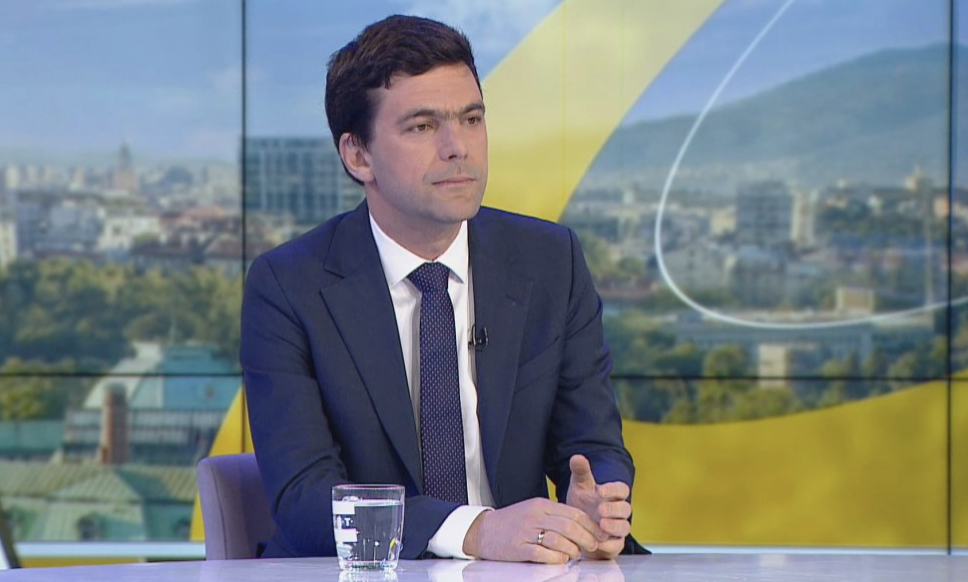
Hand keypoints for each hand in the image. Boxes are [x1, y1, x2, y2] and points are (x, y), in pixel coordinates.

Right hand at [462, 497, 603, 563]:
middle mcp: (535, 516)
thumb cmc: (511, 522)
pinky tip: (561, 560)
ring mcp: (526, 532)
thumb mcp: (533, 510)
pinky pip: (543, 554)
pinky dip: (556, 558)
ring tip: (576, 554)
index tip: (599, 533)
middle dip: (586, 538)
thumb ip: (554, 515)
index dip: (590, 524)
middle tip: (593, 546)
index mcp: (541, 505)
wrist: (483, 531)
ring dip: (572, 549)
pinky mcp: (519, 547)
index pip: (573, 512)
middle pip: (569, 526)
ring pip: (559, 539)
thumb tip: (579, 525)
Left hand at [565, 455, 631, 559]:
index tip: (601, 491)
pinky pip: (616, 546)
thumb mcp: (579, 486)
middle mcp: (618, 512)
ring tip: (601, 524)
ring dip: (614, 526)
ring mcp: (617, 529)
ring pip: (624, 527)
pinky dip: (609, 545)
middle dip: (614, 509)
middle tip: (600, 509)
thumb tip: (577, 457)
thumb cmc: (582, 504)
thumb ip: (580, 472)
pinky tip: (598, 542)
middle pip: (626, 508)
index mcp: (612, 495)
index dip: (614, 490)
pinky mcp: (613, 544)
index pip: (622, 489)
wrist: (574, 527)